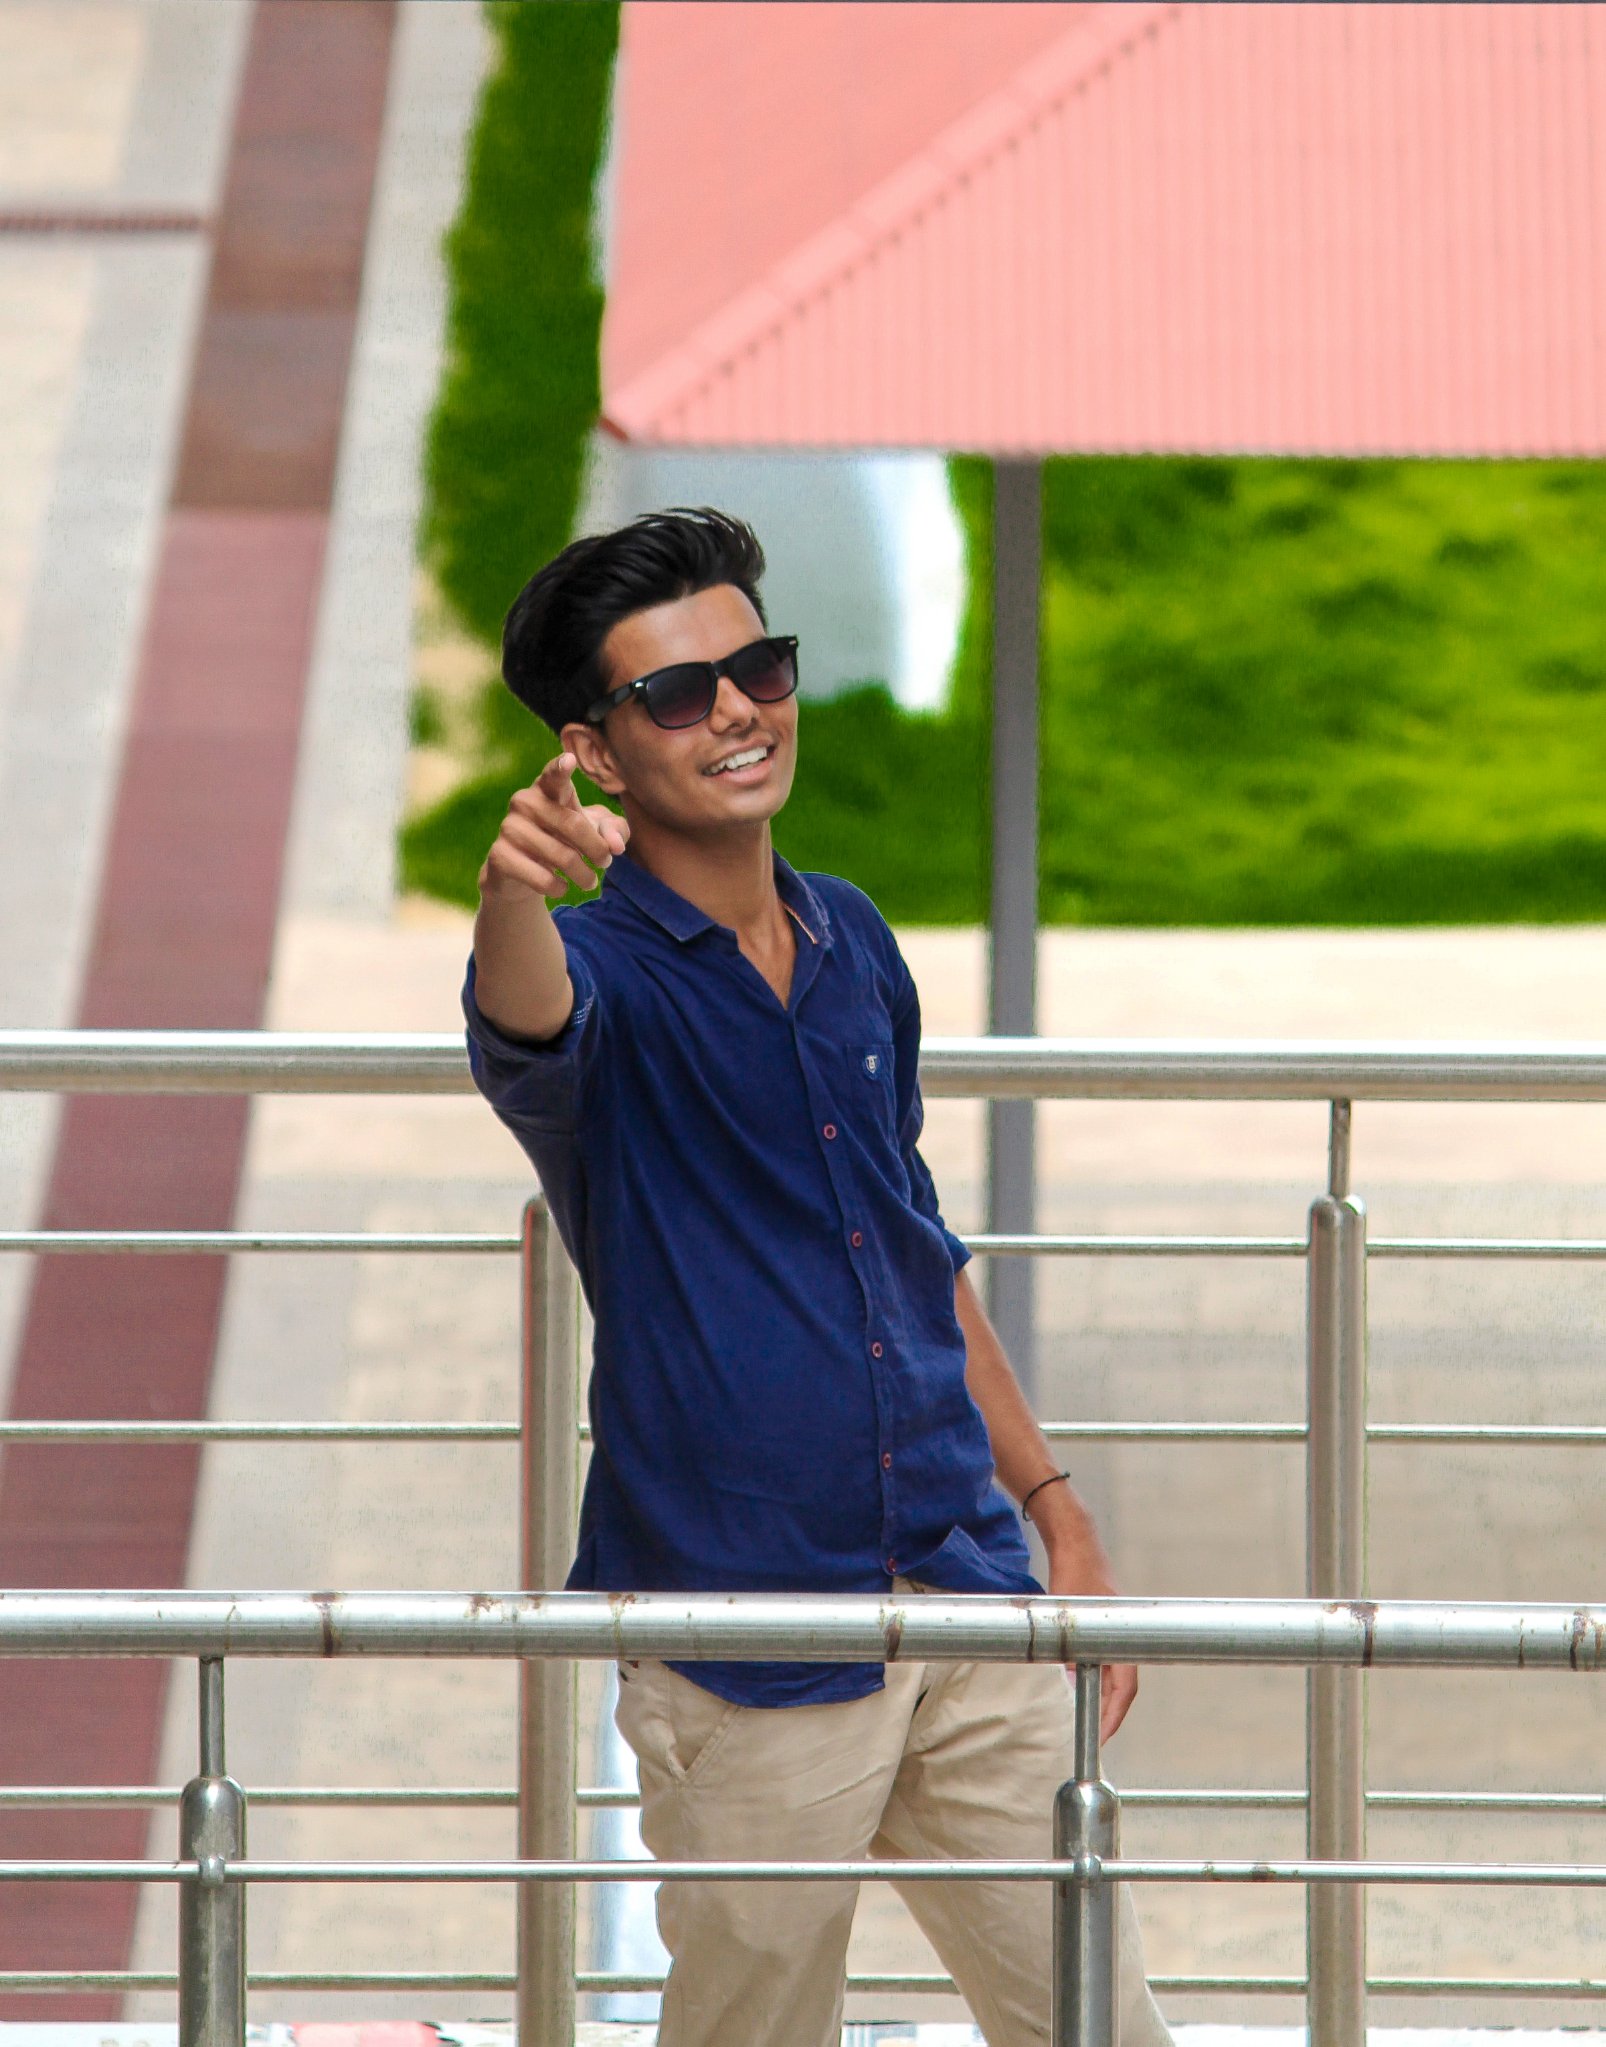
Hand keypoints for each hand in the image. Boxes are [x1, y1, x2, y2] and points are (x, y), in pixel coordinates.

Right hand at [479, 753, 628, 901]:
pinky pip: (542, 878)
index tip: (570, 761)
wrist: (523, 873)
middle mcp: (525, 801)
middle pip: (573, 825)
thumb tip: (616, 846)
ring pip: (562, 856)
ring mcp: (509, 827)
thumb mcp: (596, 832)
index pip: (554, 775)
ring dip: (584, 875)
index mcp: (548, 788)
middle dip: (598, 850)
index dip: (561, 769)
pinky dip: (560, 888)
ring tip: (590, 881)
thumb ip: (614, 831)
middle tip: (605, 863)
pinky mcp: (500, 855)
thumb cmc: (566, 841)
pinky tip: (562, 887)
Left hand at [1047, 1543, 1137, 1745]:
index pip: (1125, 1686)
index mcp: (1121, 1635)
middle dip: (1108, 1712)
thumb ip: (1068, 1649)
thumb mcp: (1066, 1615)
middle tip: (1095, 1736)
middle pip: (1121, 1685)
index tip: (1103, 1736)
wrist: (1074, 1541)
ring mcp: (1112, 1632)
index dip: (1115, 1713)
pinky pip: (1101, 1661)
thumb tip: (1069, 1682)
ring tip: (1088, 1720)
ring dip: (1100, 1696)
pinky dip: (1092, 1678)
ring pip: (1111, 1675)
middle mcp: (1121, 1637)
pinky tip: (1077, 1687)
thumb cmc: (1073, 1571)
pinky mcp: (1101, 1627)